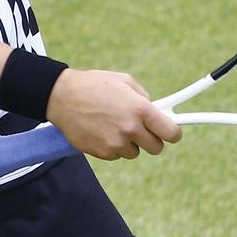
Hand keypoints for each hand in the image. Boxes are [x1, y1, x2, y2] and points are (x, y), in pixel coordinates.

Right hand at [46, 69, 181, 160]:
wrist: (62, 96)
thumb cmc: (94, 84)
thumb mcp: (124, 81)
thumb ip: (143, 97)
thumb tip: (156, 111)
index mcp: (140, 109)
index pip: (171, 133)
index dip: (174, 133)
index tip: (172, 132)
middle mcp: (130, 129)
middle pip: (156, 148)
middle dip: (151, 138)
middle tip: (141, 127)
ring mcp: (116, 143)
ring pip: (134, 152)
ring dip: (129, 142)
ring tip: (113, 124)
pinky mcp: (102, 153)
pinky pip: (117, 155)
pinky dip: (113, 146)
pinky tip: (101, 130)